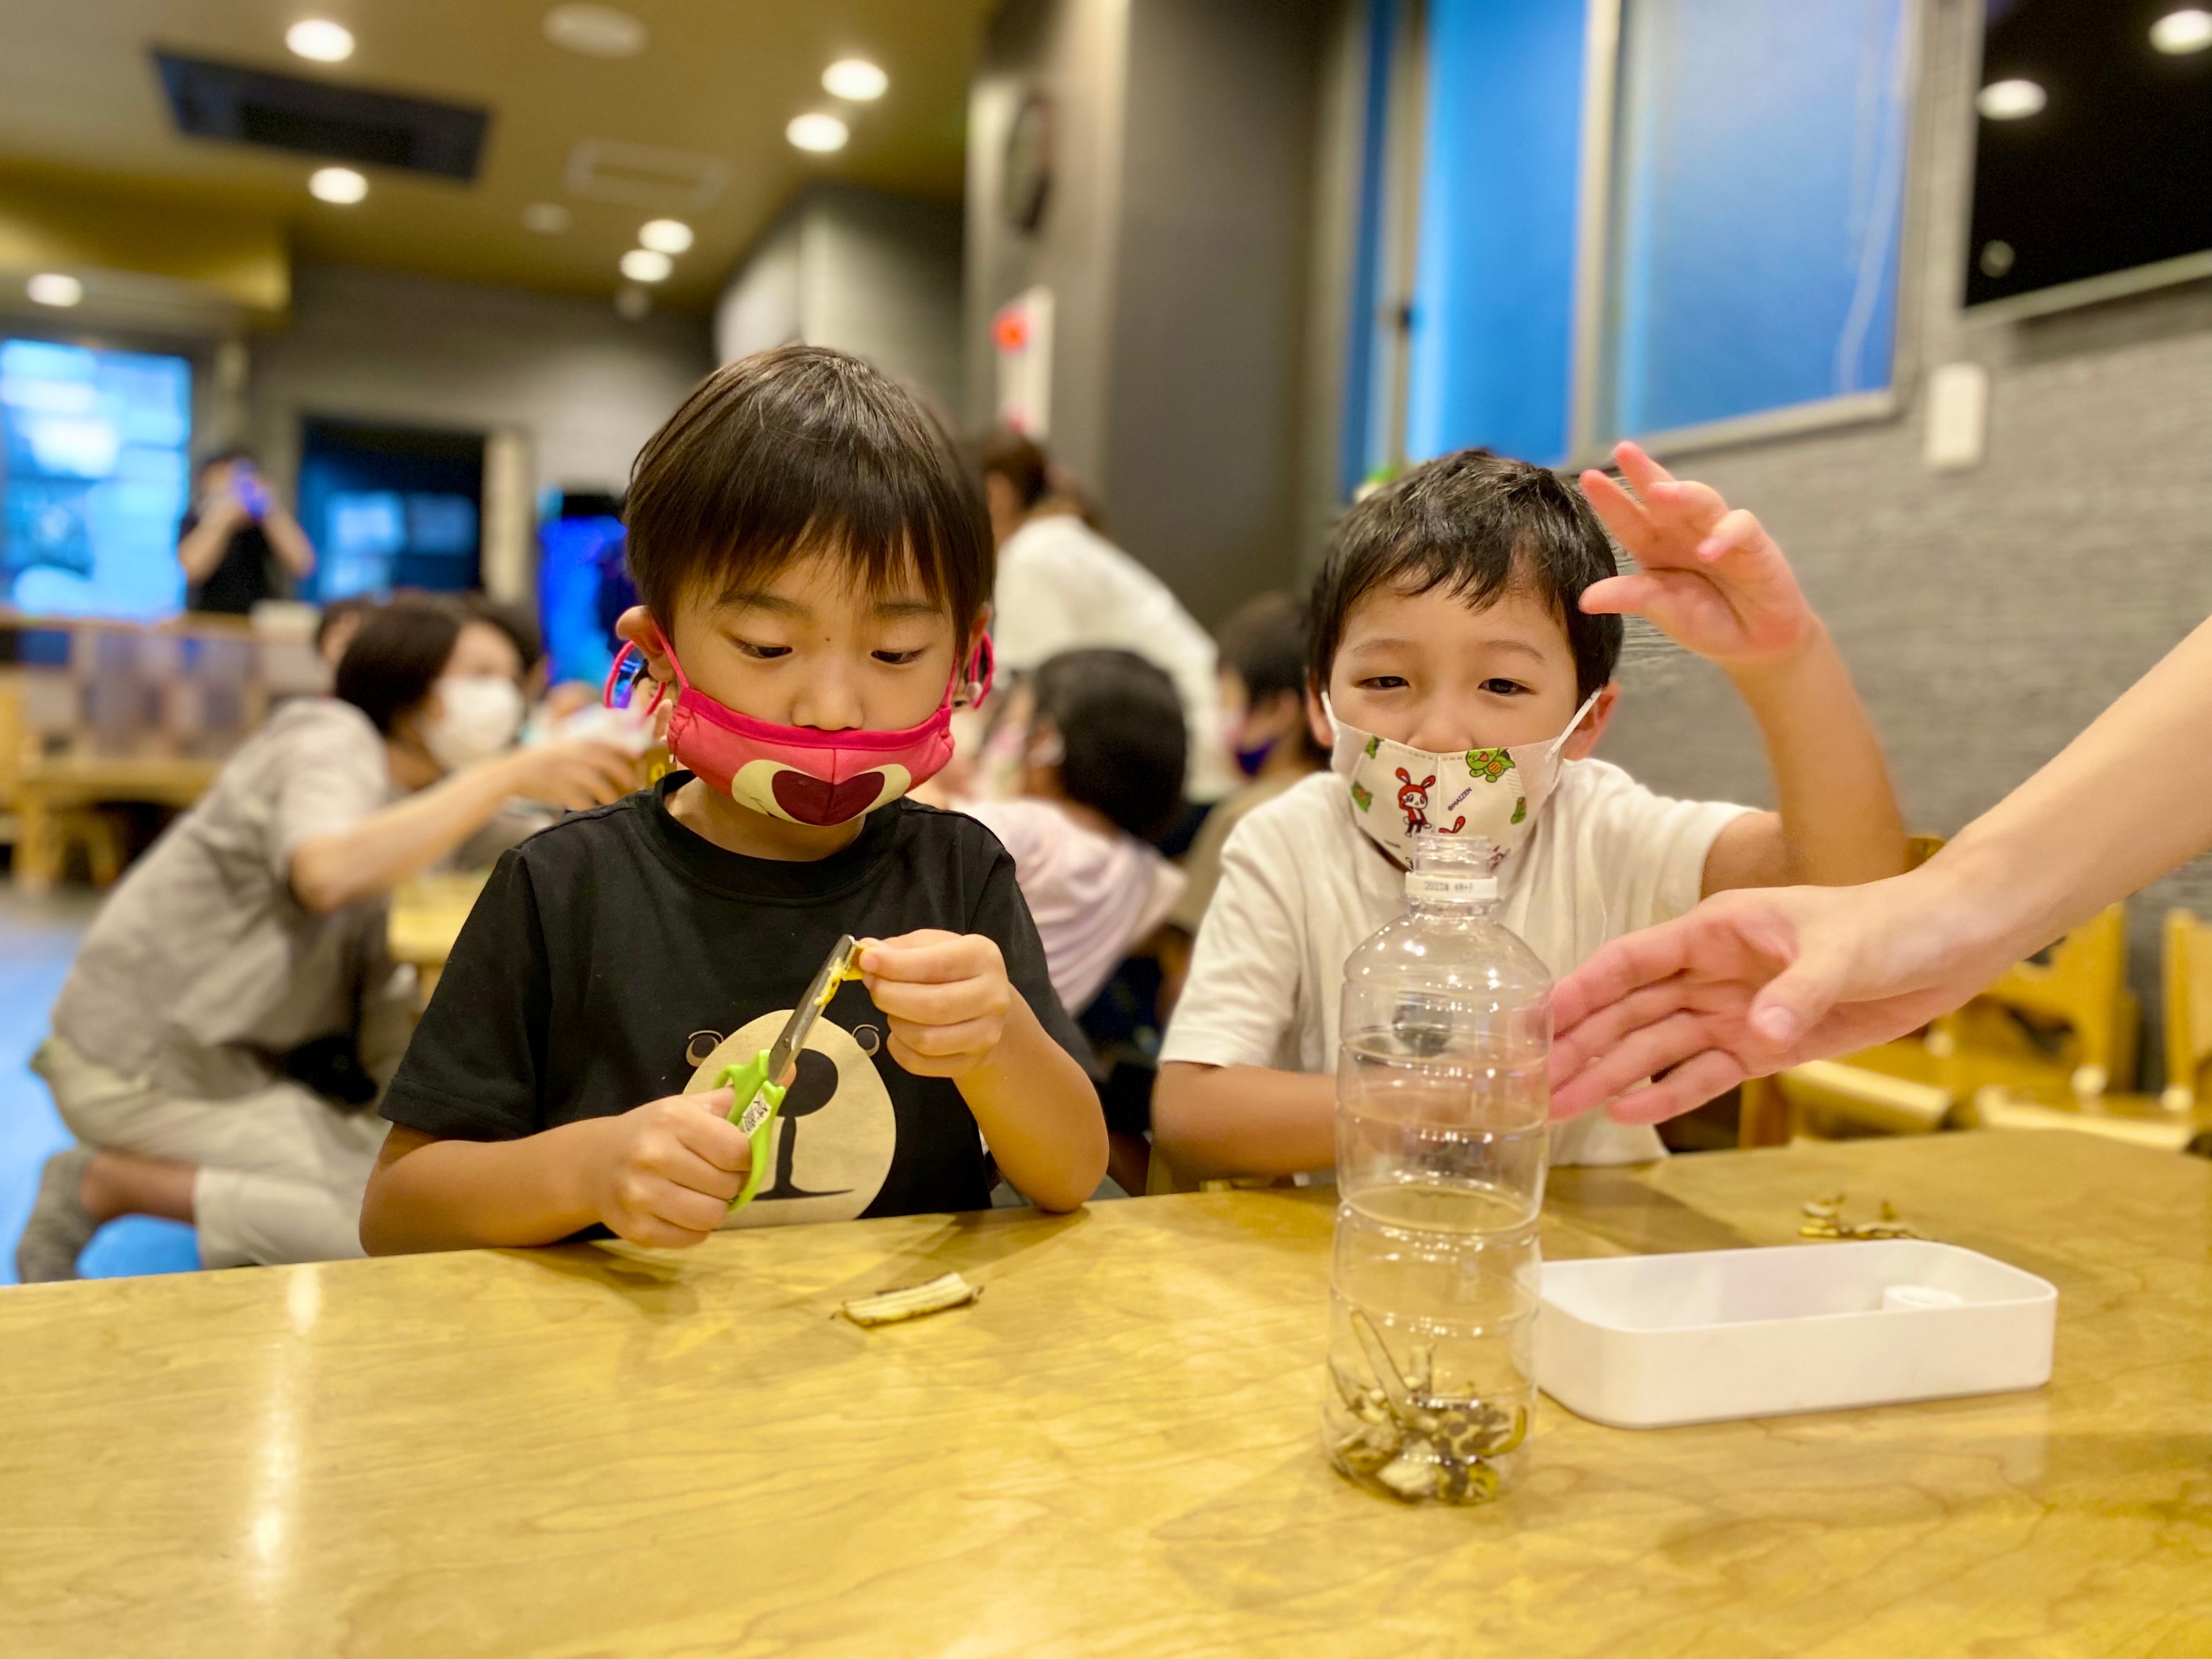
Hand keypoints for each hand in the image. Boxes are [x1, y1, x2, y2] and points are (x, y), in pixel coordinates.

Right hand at [499, 737, 637, 808]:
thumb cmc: (538, 761)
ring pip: (595, 783)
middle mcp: (570, 754)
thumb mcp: (558, 746)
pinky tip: (591, 809)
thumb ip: (580, 748)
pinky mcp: (555, 788)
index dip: (623, 747)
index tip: (637, 755)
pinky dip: (588, 806)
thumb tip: (609, 750)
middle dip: (622, 773)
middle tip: (631, 783)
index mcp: (572, 742)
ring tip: (613, 801)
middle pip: (605, 762)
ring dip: (608, 794)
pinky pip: (579, 799)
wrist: (509, 773)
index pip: (603, 742)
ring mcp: (563, 771)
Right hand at [582, 1088, 748, 1246]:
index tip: (735, 1158)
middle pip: (727, 1185)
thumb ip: (731, 1099)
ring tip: (702, 1195)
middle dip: (730, 1183)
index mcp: (672, 1119)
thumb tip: (782, 1077)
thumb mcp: (685, 1106)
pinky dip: (696, 1228)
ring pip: (712, 1216)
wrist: (595, 1163)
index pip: (736, 1150)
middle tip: (716, 1177)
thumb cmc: (651, 1132)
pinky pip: (692, 1238)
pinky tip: (683, 1211)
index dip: (744, 1158)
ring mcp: (641, 1196)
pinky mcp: (637, 1229)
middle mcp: (654, 1155)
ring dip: (715, 1208)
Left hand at [856, 930, 1015, 1078]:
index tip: (866, 962)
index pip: (937, 964)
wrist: (985, 1006)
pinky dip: (899, 1049)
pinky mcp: (970, 1061)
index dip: (897, 965)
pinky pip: (921, 1064)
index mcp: (983, 957)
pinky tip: (898, 1034)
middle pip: (932, 1006)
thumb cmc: (952, 969)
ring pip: (925, 1040)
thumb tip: (867, 952)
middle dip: (890, 996)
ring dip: (895, 1024)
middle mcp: (992, 996)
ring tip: (891, 1010)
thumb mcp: (932, 945)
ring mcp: (985, 1034)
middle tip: (873, 987)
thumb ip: (900, 948)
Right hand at [1547, 875, 2010, 1124]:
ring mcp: (1739, 1010)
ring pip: (1659, 1046)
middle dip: (1582, 1045)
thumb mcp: (1844, 951)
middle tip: (1535, 1085)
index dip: (1582, 989)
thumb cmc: (1895, 925)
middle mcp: (1715, 970)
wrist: (1953, 943)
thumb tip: (1760, 1032)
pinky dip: (1669, 1092)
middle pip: (1632, 1011)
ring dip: (1611, 1075)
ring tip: (1562, 1108)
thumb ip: (1798, 992)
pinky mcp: (1768, 1045)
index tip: (1536, 1019)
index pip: (1631, 960)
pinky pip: (1706, 1072)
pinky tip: (1627, 1111)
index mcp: (1717, 929)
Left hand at [1578, 441, 1814, 672]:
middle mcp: (1683, 532)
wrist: (1754, 642)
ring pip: (1700, 500)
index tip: (1588, 477)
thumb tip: (1584, 600)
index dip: (1610, 500)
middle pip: (1662, 495)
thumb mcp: (1662, 610)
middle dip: (1644, 472)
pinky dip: (1725, 536)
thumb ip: (1630, 597)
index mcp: (1654, 546)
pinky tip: (1708, 550)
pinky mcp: (1753, 542)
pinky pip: (1739, 528)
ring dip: (1681, 495)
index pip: (1627, 519)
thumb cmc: (1705, 621)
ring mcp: (1718, 531)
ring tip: (1659, 492)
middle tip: (1624, 451)